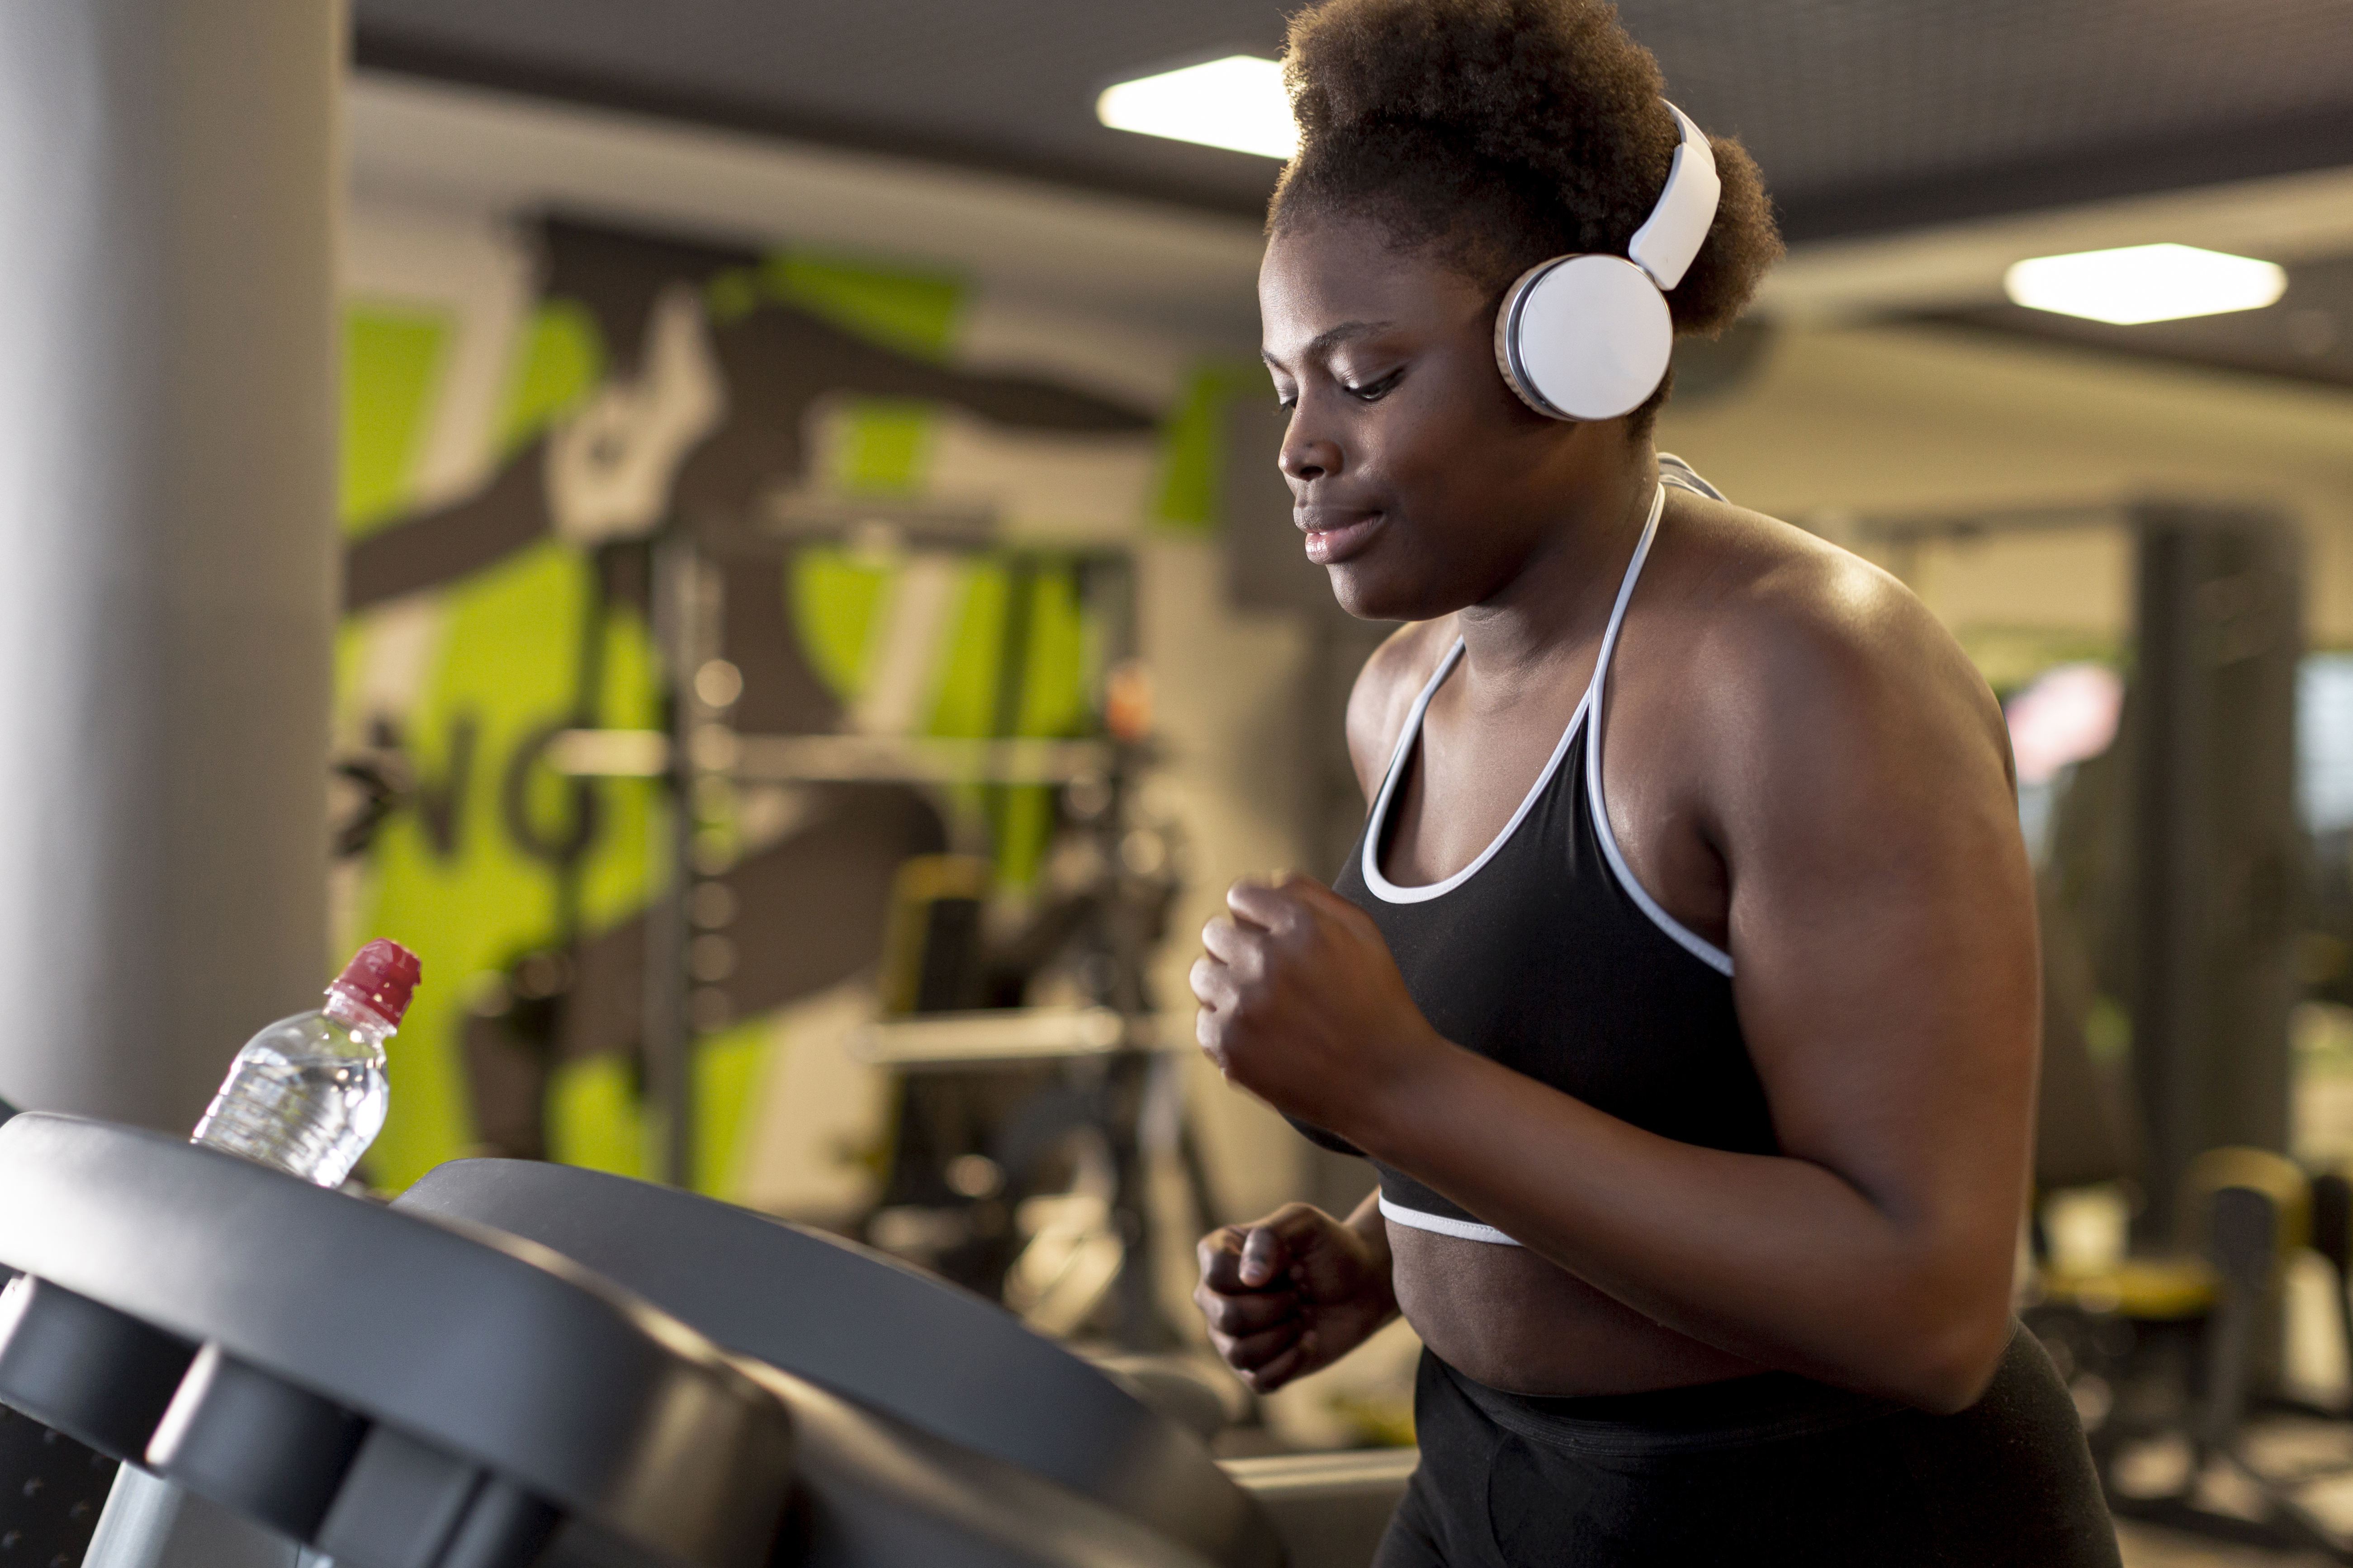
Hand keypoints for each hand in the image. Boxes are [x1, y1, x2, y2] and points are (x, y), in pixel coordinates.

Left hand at [1190, 873, 1446, 1137]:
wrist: (1389, 1083)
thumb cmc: (1377, 1002)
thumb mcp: (1362, 932)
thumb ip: (1309, 894)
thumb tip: (1262, 884)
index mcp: (1300, 926)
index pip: (1240, 897)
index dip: (1256, 917)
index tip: (1272, 939)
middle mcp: (1266, 961)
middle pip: (1214, 933)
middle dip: (1239, 950)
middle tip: (1270, 977)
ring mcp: (1243, 1006)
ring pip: (1201, 975)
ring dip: (1226, 986)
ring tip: (1265, 1008)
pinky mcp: (1229, 1047)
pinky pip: (1203, 1022)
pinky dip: (1227, 1030)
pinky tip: (1264, 1040)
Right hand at [1194, 1203, 1396, 1392]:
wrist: (1363, 1285)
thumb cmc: (1329, 1248)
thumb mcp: (1304, 1224)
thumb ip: (1270, 1237)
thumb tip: (1250, 1278)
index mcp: (1218, 1254)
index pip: (1216, 1274)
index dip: (1263, 1274)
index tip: (1293, 1264)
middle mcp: (1215, 1297)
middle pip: (1227, 1317)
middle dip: (1277, 1306)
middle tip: (1300, 1291)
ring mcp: (1230, 1336)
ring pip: (1239, 1353)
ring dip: (1284, 1333)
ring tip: (1302, 1314)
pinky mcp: (1255, 1368)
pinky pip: (1259, 1381)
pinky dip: (1292, 1361)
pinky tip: (1309, 1338)